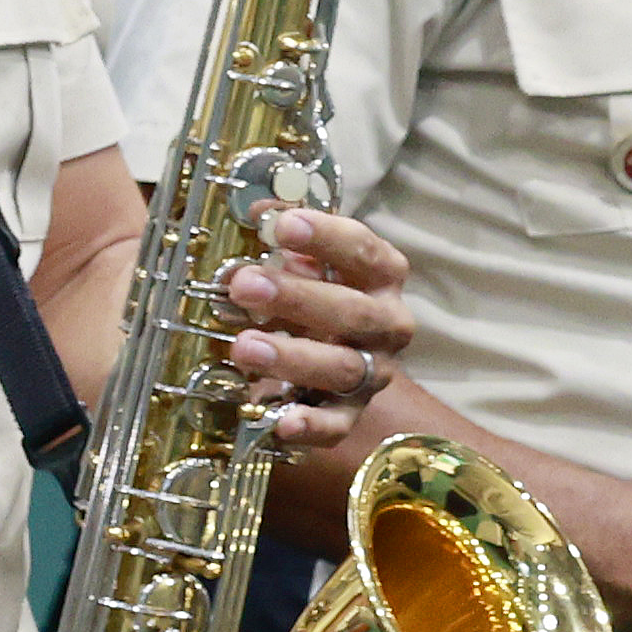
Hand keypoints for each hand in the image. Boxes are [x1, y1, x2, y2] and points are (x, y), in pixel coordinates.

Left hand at [212, 206, 414, 463]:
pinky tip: (280, 421)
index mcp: (381, 275)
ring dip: (294, 356)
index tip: (282, 226)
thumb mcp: (294, 257)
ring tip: (243, 346)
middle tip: (243, 285)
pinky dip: (312, 425)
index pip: (364, 251)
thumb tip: (253, 205)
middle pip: (354, 312)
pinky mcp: (350, 414)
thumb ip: (276, 230)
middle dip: (298, 297)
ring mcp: (373, 372)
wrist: (316, 352)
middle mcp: (387, 324)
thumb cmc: (303, 292)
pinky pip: (338, 425)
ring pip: (344, 368)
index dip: (326, 238)